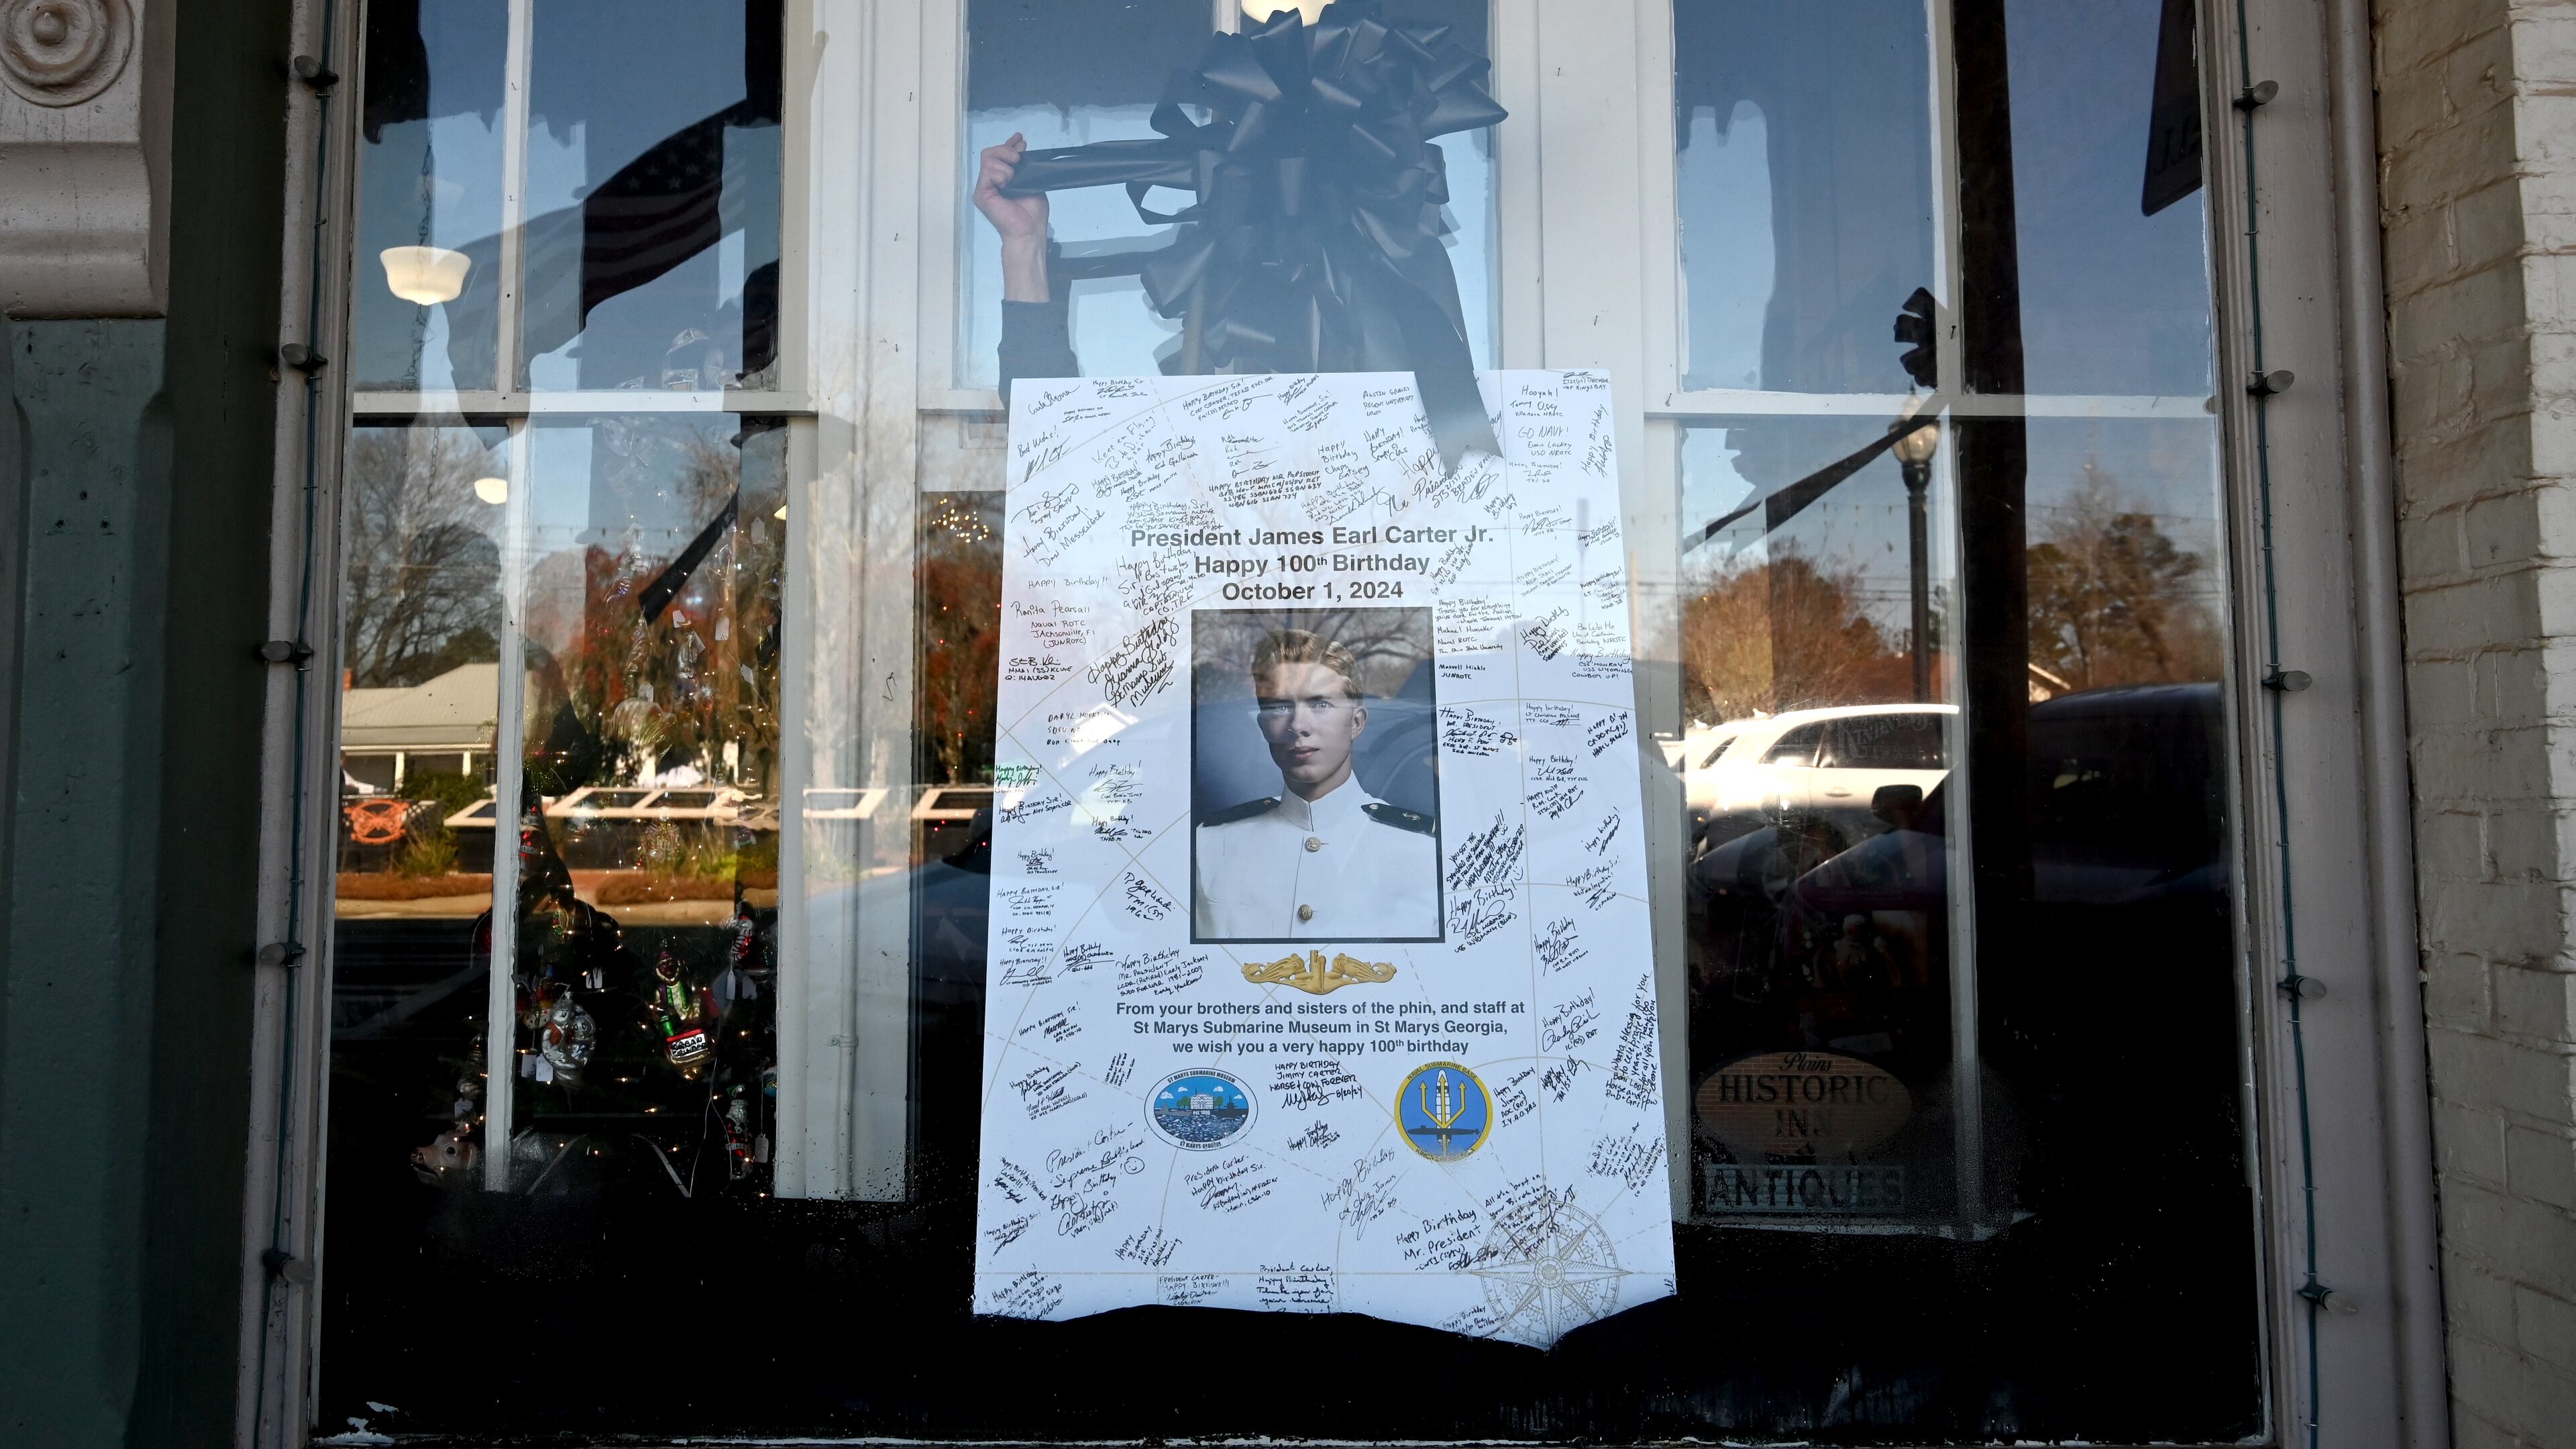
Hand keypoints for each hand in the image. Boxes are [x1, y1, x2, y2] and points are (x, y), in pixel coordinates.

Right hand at [974, 133, 1051, 301]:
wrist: (1029, 230)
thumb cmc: (1032, 211)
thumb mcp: (1031, 180)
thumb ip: (1023, 164)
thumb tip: (1020, 144)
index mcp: (1001, 178)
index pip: (998, 155)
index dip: (1008, 145)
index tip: (1020, 139)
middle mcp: (990, 181)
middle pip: (990, 153)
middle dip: (1005, 150)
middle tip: (1018, 159)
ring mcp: (984, 187)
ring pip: (988, 159)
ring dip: (1005, 165)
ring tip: (1013, 178)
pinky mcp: (980, 194)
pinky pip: (987, 172)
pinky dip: (1000, 174)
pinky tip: (1007, 184)